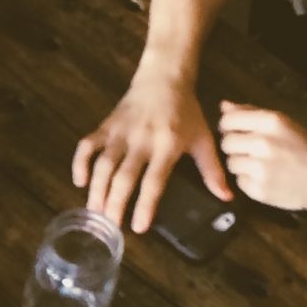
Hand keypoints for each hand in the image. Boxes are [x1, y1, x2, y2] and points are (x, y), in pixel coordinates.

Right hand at [73, 63, 233, 232]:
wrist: (164, 78)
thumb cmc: (186, 112)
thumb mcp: (203, 139)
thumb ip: (212, 170)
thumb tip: (226, 197)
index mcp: (168, 145)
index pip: (154, 180)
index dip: (145, 205)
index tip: (139, 228)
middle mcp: (142, 140)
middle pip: (124, 176)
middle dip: (115, 203)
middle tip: (110, 227)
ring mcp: (121, 133)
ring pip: (104, 164)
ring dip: (97, 189)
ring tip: (94, 213)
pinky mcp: (107, 125)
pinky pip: (88, 145)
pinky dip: (80, 162)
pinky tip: (80, 181)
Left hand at [217, 102, 306, 211]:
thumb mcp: (285, 125)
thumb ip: (253, 114)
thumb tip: (223, 105)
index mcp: (272, 121)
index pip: (229, 119)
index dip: (228, 126)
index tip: (235, 131)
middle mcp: (263, 142)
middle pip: (226, 142)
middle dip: (235, 146)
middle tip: (251, 151)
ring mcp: (260, 168)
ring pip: (230, 163)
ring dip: (241, 164)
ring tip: (261, 165)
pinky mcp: (258, 190)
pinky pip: (239, 181)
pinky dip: (248, 180)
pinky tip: (266, 178)